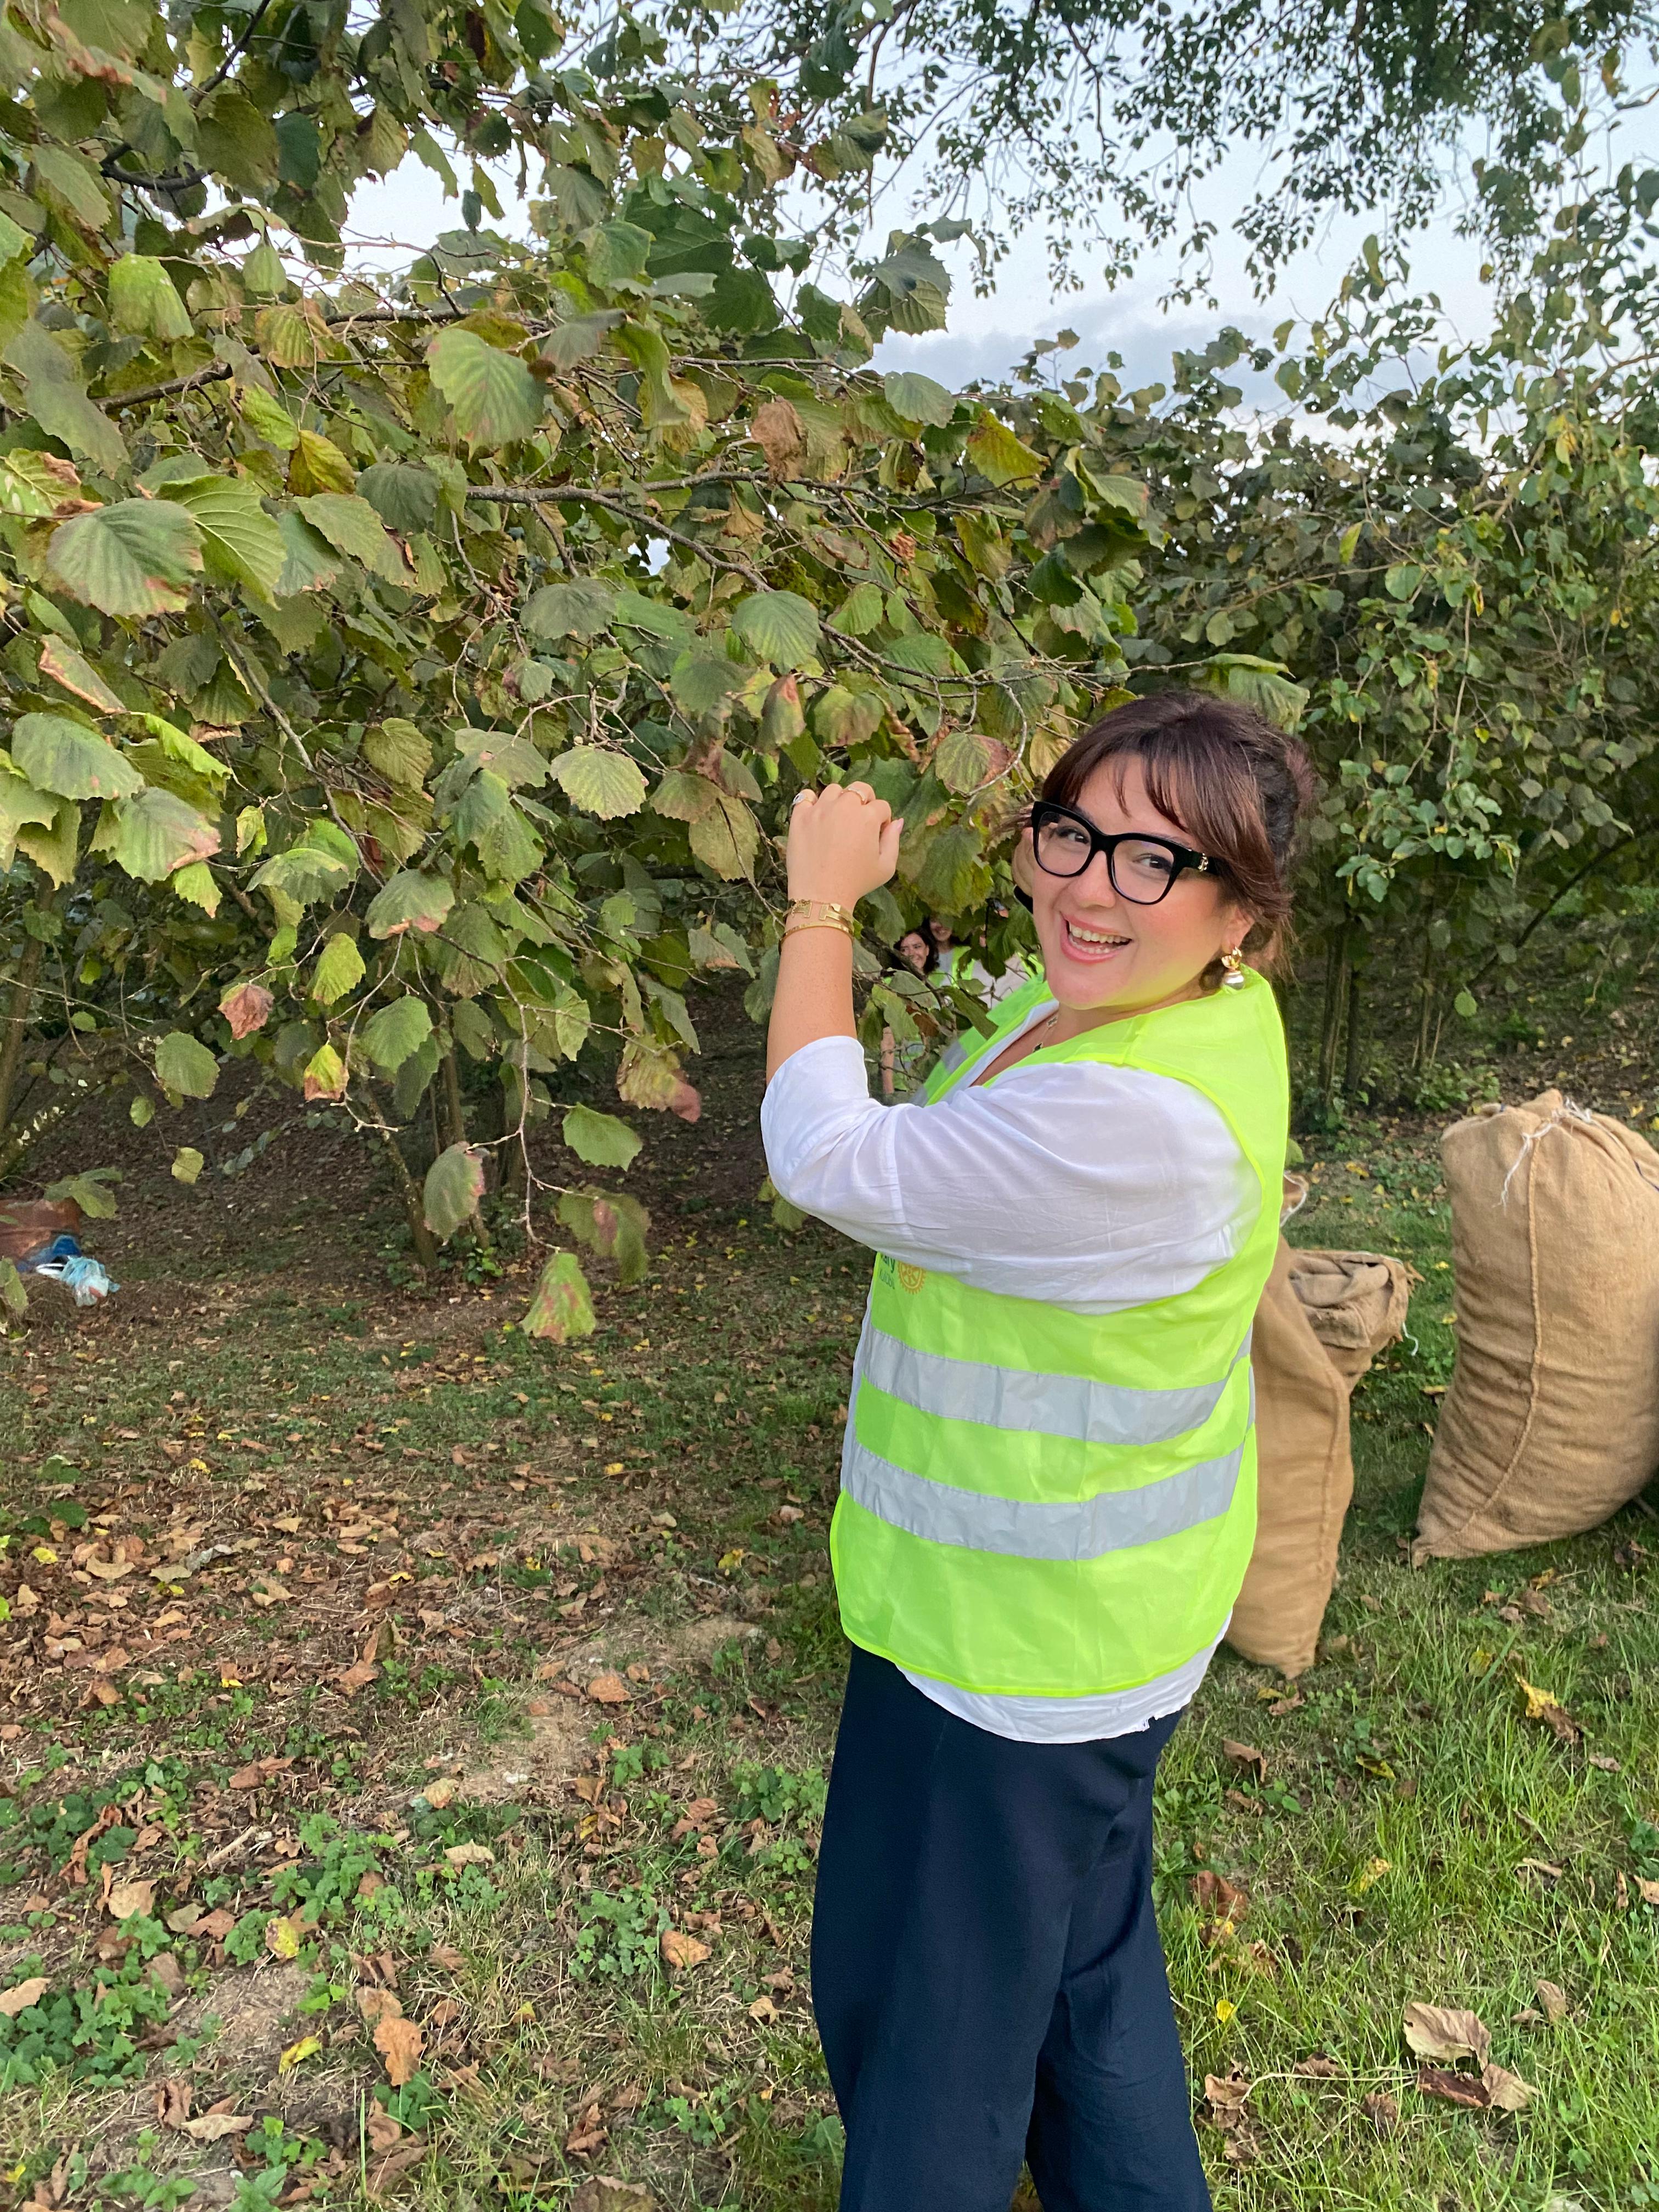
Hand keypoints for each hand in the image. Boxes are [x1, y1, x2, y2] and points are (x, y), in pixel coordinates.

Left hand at [787, 782, 903, 903]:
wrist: (821, 895)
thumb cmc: (856, 883)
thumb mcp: (886, 867)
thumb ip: (893, 840)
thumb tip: (898, 821)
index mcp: (867, 817)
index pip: (882, 806)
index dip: (882, 820)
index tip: (876, 834)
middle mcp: (844, 806)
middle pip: (859, 789)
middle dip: (865, 801)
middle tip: (860, 821)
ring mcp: (820, 809)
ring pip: (833, 789)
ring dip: (839, 799)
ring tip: (837, 818)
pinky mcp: (800, 817)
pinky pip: (805, 796)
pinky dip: (811, 802)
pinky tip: (816, 815)